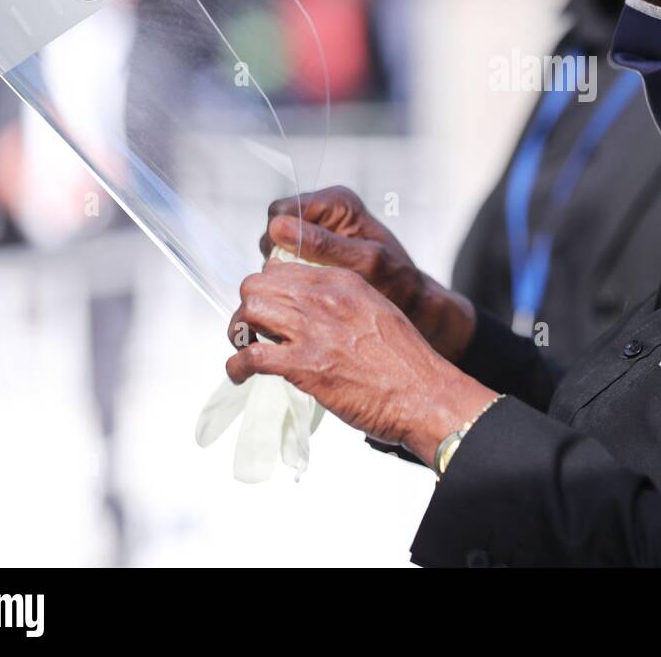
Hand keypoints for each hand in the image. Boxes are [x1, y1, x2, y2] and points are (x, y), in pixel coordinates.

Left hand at [226, 261, 497, 464]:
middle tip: (253, 328)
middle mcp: (324, 297)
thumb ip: (344, 304)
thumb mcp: (377, 311)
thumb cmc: (406, 361)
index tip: (269, 307)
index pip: (282, 267)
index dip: (268, 288)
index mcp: (344, 281)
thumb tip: (314, 313)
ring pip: (248, 311)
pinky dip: (236, 365)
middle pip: (257, 284)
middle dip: (249, 306)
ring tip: (246, 347)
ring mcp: (312, 330)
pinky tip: (240, 374)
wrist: (424, 393)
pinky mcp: (304, 365)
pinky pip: (250, 356)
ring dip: (239, 331)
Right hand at [260, 186, 475, 361]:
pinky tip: (308, 296)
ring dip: (284, 272)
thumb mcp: (366, 263)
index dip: (279, 239)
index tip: (295, 267)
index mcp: (337, 201)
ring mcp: (316, 234)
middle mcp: (323, 212)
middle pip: (273, 230)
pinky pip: (284, 265)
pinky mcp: (313, 256)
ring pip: (275, 250)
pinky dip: (291, 281)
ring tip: (310, 292)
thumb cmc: (399, 282)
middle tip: (304, 284)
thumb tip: (279, 227)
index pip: (281, 211)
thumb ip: (324, 245)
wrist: (413, 303)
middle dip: (280, 258)